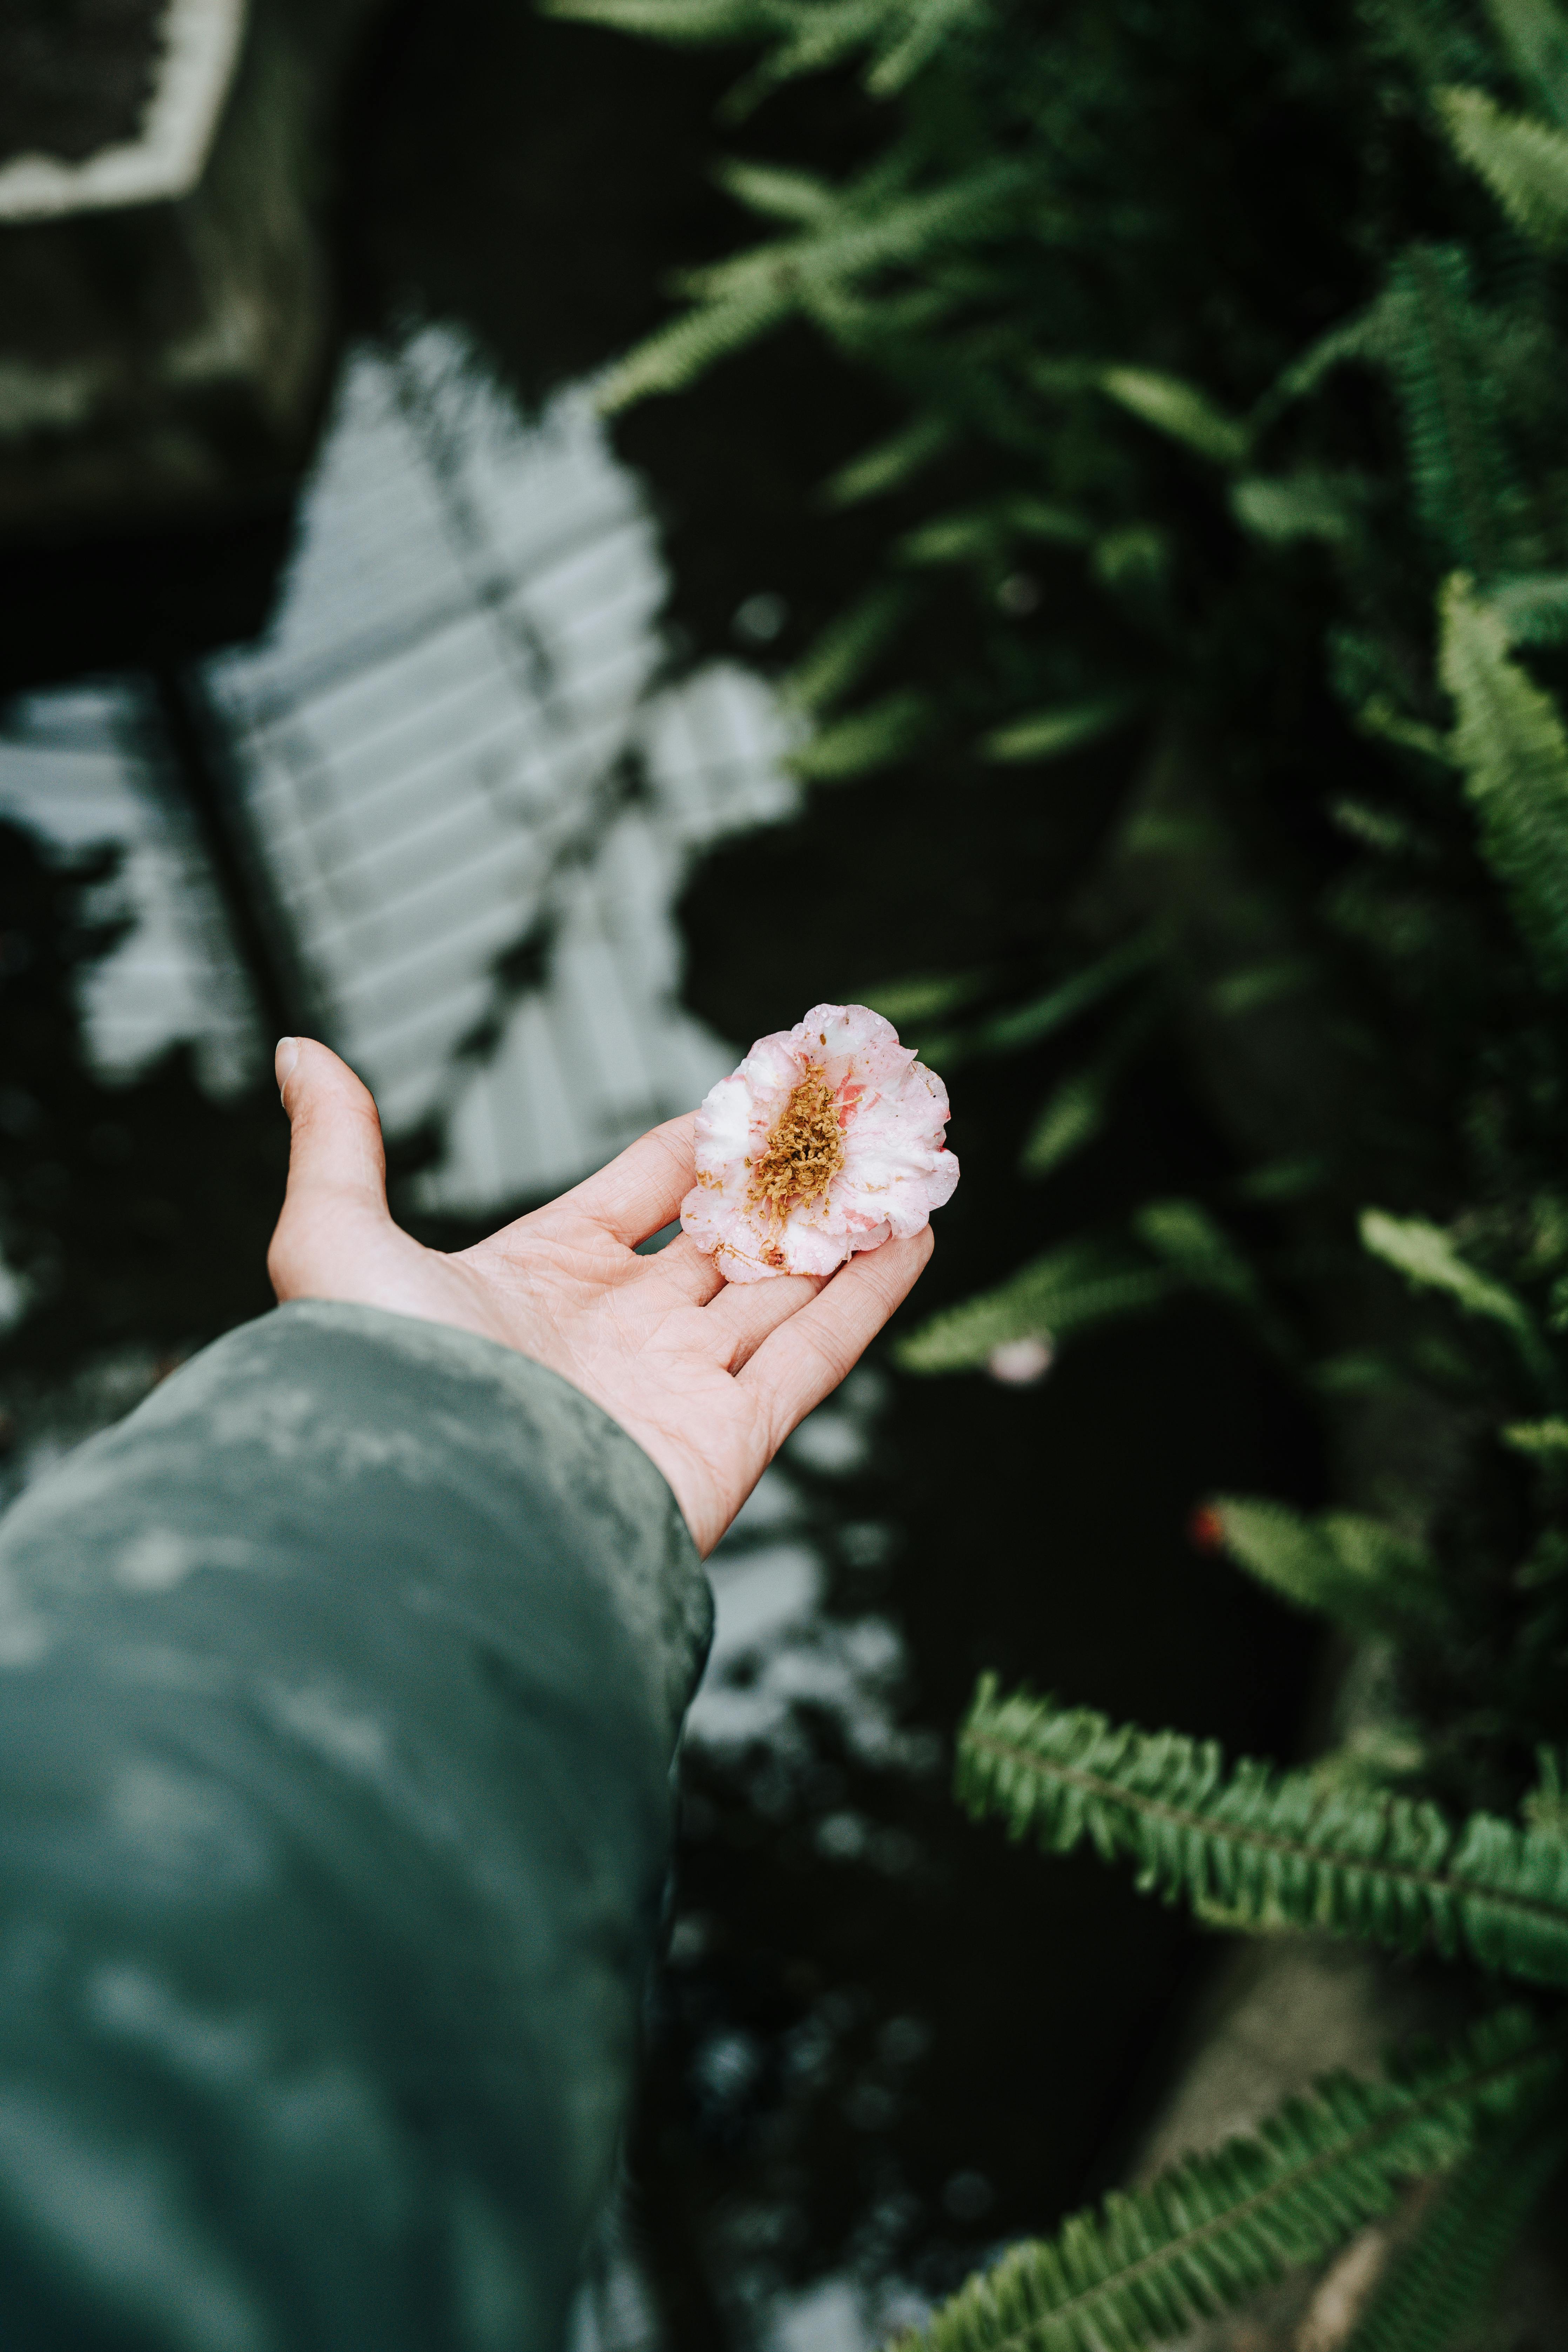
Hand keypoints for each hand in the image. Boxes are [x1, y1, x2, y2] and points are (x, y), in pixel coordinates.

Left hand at [267, 1039, 933, 1553]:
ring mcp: (677, 1384)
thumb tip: (295, 1049)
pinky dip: (870, 1297)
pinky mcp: (729, 1438)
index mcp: (538, 1279)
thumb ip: (337, 1148)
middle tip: (855, 1122)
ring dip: (846, 1230)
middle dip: (789, 1183)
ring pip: (783, 1289)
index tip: (758, 1090)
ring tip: (909, 1167)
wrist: (429, 1521)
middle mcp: (617, 1332)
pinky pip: (816, 1354)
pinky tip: (917, 1237)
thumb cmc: (381, 1384)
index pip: (641, 1189)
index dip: (699, 1141)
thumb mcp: (334, 1243)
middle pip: (725, 1238)